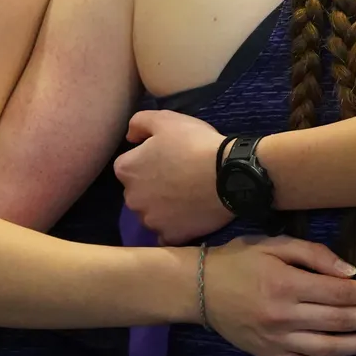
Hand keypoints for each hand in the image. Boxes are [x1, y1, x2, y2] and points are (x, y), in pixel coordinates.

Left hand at [116, 110, 233, 242]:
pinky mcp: (170, 236)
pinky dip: (175, 226)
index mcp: (126, 170)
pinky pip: (167, 232)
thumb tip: (130, 137)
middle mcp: (131, 198)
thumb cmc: (195, 144)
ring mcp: (150, 220)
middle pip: (138, 191)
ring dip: (162, 206)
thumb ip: (139, 122)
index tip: (168, 156)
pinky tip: (189, 215)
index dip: (148, 158)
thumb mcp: (166, 119)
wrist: (229, 174)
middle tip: (179, 175)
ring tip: (187, 195)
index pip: (128, 164)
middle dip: (152, 185)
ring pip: (151, 212)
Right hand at [202, 236, 355, 355]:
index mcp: (287, 284)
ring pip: (330, 349)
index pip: (342, 293)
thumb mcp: (276, 244)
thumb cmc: (240, 260)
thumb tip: (352, 272)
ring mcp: (276, 340)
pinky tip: (348, 353)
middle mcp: (283, 316)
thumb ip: (315, 255)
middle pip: (342, 321)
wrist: (197, 290)